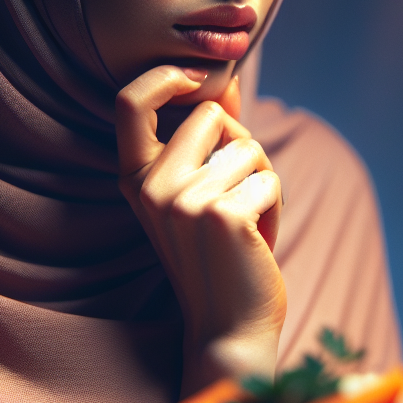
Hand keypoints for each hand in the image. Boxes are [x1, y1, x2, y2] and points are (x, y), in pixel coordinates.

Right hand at [116, 66, 285, 394]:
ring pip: (249, 147)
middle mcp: (150, 186)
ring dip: (263, 181)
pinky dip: (275, 206)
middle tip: (240, 193)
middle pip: (212, 115)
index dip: (165, 76)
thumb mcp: (206, 189)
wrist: (229, 326)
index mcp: (135, 178)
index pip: (127, 101)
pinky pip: (270, 180)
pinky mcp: (221, 216)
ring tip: (248, 223)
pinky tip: (257, 240)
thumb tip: (225, 79)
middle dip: (242, 144)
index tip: (199, 81)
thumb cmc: (223, 253)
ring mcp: (182, 201)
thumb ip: (211, 135)